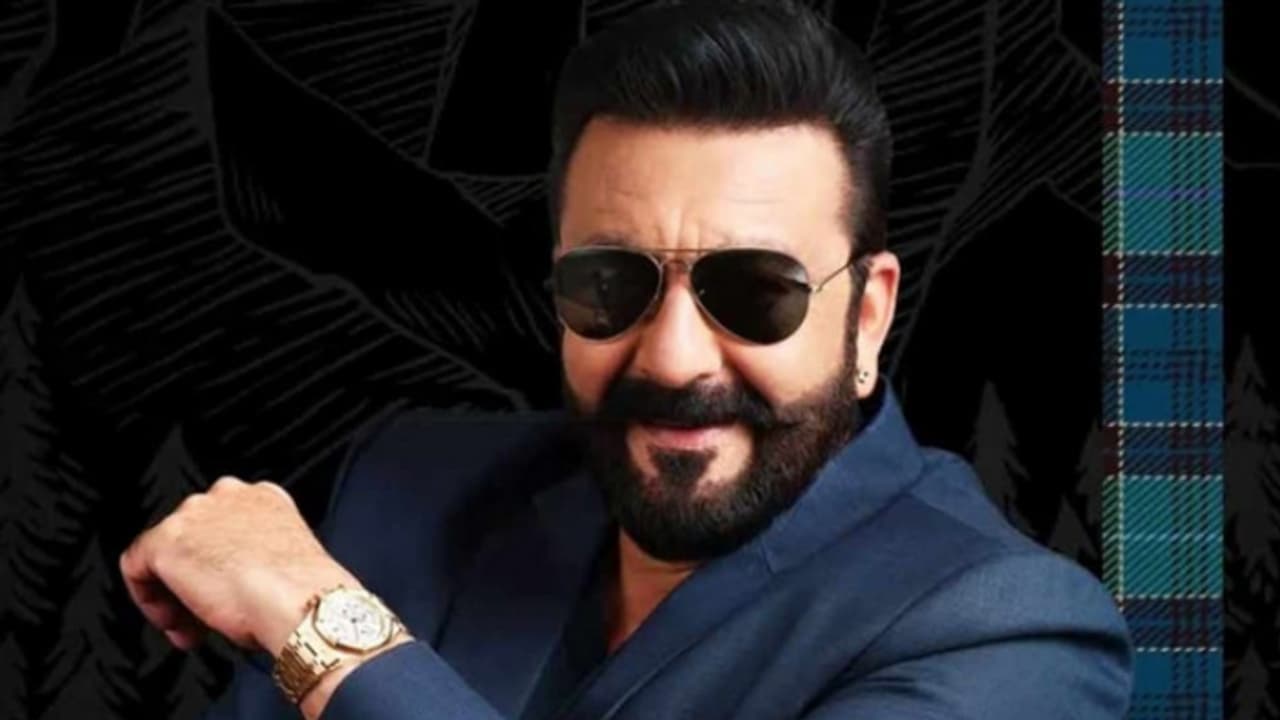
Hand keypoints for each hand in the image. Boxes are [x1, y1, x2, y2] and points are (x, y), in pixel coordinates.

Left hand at [119, 475, 359, 656]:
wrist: (298, 601)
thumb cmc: (302, 593)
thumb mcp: (282, 564)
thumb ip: (253, 558)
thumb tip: (237, 585)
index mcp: (264, 497)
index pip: (224, 525)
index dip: (220, 566)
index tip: (226, 595)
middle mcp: (228, 495)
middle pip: (192, 535)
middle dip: (195, 578)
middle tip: (204, 615)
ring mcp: (195, 513)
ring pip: (166, 552)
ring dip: (175, 592)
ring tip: (192, 626)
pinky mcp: (166, 539)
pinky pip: (137, 567)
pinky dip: (149, 599)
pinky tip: (173, 622)